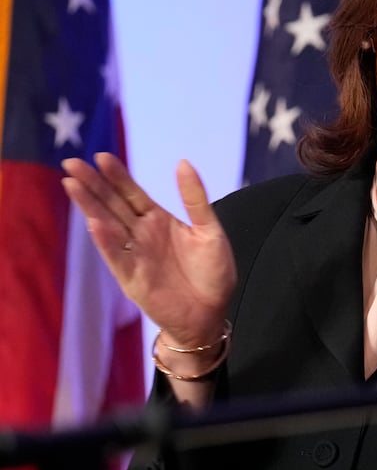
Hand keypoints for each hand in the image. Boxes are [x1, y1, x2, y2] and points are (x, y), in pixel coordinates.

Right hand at [61, 154, 235, 347]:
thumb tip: (183, 162)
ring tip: (72, 185)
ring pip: (107, 225)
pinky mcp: (132, 277)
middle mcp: (140, 234)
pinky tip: (94, 223)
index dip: (117, 176)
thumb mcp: (210, 230)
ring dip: (89, 206)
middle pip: (112, 204)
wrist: (211, 313)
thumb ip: (194, 199)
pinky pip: (116, 256)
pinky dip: (105, 241)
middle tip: (71, 164)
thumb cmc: (212, 273)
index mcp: (158, 220)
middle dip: (93, 184)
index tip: (101, 156)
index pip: (132, 193)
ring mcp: (134, 255)